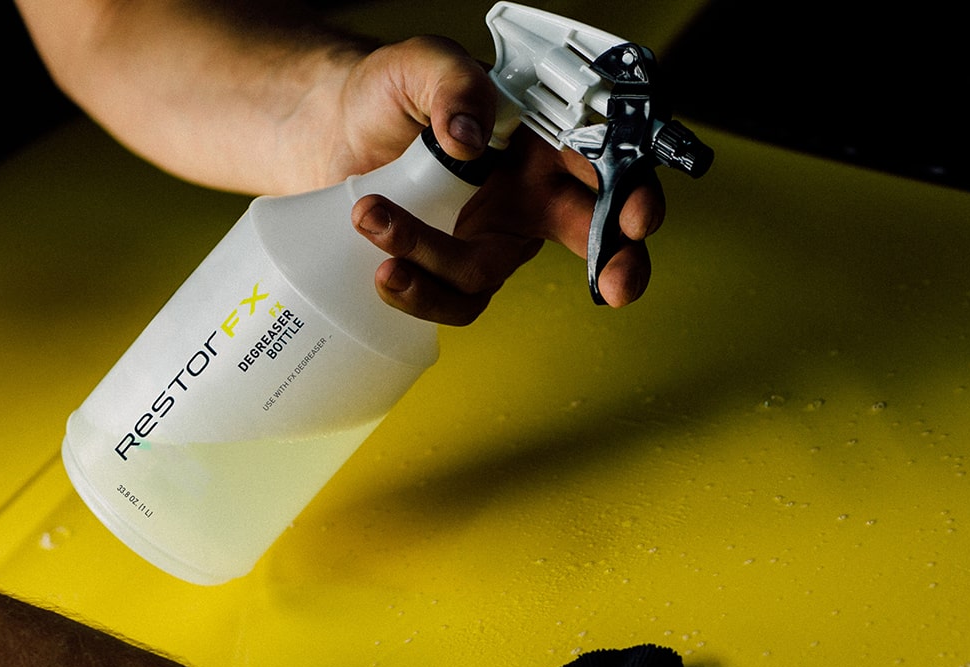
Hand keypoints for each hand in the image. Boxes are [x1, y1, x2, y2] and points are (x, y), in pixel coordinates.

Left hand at [333, 36, 664, 320]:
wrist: (333, 128)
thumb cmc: (389, 92)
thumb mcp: (420, 63)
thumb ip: (453, 83)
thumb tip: (468, 136)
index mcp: (543, 139)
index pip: (605, 164)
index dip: (632, 192)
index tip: (635, 217)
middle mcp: (531, 193)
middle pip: (594, 237)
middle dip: (618, 265)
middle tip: (617, 285)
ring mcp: (493, 236)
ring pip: (494, 274)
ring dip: (439, 264)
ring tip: (377, 223)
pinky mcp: (451, 267)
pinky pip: (454, 301)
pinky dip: (419, 293)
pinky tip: (384, 268)